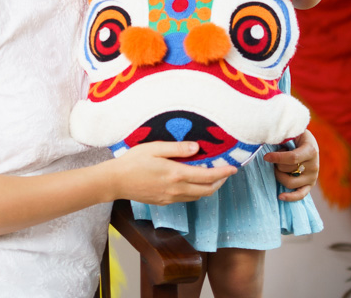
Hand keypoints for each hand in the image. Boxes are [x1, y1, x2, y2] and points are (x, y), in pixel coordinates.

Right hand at [111, 141, 235, 205]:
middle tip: (226, 172)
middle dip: (220, 182)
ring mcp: (170, 198)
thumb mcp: (155, 148)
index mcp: (176, 174)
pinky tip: (193, 182)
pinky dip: (196, 191)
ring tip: (212, 176)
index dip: (223, 173)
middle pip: (206, 190)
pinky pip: (187, 199)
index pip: (207, 176)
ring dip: (209, 188)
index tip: (234, 168)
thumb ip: (177, 148)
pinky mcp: (164, 202)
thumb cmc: (133, 161)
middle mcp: (176, 190)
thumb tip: (197, 147)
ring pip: (198, 197)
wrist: (116, 181)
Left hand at [264, 129, 318, 200]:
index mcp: (311, 150)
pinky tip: (280, 196)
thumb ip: (285, 134)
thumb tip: (270, 137)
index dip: (277, 157)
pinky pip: (301, 195)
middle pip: (288, 170)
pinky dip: (290, 197)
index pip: (292, 158)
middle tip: (275, 157)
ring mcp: (312, 177)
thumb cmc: (298, 135)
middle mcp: (314, 166)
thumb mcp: (294, 131)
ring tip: (279, 166)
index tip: (266, 157)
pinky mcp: (310, 185)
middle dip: (277, 164)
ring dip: (279, 175)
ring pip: (290, 182)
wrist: (309, 142)